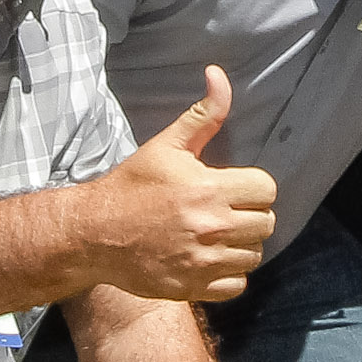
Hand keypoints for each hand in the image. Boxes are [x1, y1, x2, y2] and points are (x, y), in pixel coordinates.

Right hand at [102, 67, 278, 303]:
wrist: (95, 233)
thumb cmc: (133, 186)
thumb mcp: (167, 145)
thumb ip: (203, 114)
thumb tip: (217, 74)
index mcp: (210, 189)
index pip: (267, 190)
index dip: (254, 187)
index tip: (235, 188)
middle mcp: (211, 227)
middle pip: (266, 224)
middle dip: (251, 215)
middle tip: (227, 211)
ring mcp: (202, 261)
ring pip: (253, 256)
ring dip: (242, 245)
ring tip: (220, 235)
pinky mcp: (192, 288)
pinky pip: (237, 286)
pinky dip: (229, 276)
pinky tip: (211, 259)